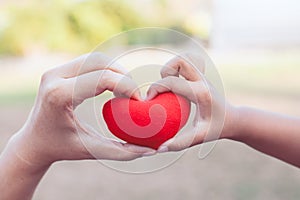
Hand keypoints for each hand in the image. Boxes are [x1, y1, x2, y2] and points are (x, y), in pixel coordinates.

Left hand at [9, 52, 154, 166]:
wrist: (34, 141)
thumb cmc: (61, 147)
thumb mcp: (92, 150)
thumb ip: (122, 151)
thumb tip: (151, 151)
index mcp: (59, 95)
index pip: (102, 78)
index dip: (127, 86)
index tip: (138, 101)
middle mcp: (54, 77)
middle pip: (100, 61)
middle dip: (124, 75)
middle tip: (133, 95)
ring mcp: (55, 71)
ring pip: (96, 58)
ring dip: (116, 71)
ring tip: (124, 92)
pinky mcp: (58, 70)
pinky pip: (89, 62)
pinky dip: (106, 70)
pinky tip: (113, 86)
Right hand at [147, 54, 237, 151]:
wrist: (235, 119)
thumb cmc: (218, 128)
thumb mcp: (201, 137)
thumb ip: (180, 143)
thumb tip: (160, 148)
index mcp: (201, 93)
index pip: (173, 82)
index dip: (156, 88)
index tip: (149, 100)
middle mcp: (202, 80)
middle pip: (181, 61)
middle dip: (165, 70)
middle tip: (161, 87)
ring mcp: (203, 76)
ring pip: (185, 57)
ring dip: (172, 66)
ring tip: (167, 83)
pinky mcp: (202, 76)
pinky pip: (189, 62)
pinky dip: (178, 67)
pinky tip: (175, 81)